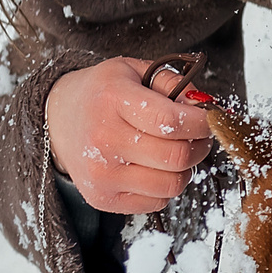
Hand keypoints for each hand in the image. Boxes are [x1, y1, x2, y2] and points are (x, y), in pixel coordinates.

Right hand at [45, 57, 217, 213]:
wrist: (59, 119)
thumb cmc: (102, 93)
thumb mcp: (133, 70)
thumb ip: (172, 82)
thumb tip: (203, 104)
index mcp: (113, 100)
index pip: (171, 122)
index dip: (202, 122)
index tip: (212, 118)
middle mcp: (104, 140)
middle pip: (176, 157)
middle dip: (201, 145)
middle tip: (201, 135)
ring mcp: (101, 175)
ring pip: (171, 184)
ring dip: (187, 168)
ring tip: (179, 150)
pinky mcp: (102, 199)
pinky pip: (157, 202)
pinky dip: (167, 186)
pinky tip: (157, 167)